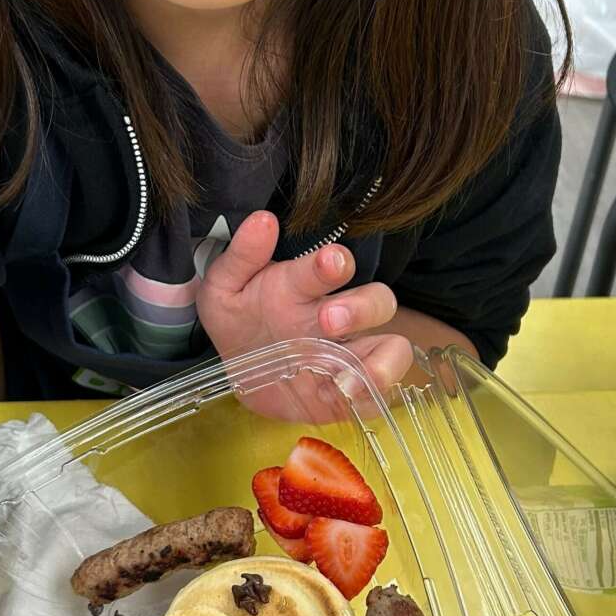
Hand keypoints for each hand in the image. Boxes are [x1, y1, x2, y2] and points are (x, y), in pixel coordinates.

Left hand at [196, 212, 412, 418]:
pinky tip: (340, 394)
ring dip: (380, 358)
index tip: (331, 261)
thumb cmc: (238, 322)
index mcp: (305, 286)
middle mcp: (336, 314)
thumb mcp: (224, 289)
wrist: (238, 375)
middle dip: (361, 308)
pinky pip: (380, 388)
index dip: (336, 262)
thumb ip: (241, 257)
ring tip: (345, 374)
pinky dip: (372, 392)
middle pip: (377, 300)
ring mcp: (349, 352)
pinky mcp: (352, 388)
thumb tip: (262, 221)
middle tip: (328, 320)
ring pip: (392, 344)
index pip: (332, 266)